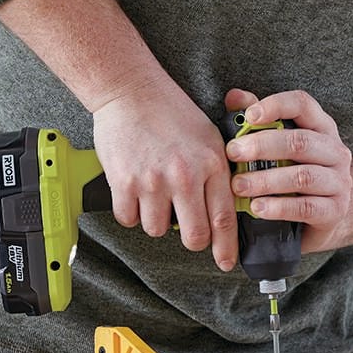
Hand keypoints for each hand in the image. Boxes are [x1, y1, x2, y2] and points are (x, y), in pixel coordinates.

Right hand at [92, 80, 238, 270]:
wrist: (131, 91)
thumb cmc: (172, 111)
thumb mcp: (210, 135)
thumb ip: (220, 170)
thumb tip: (229, 206)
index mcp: (212, 164)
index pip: (224, 219)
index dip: (226, 248)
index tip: (225, 262)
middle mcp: (185, 176)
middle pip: (194, 236)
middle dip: (192, 239)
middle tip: (185, 227)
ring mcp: (153, 181)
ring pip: (157, 229)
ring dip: (156, 219)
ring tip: (155, 194)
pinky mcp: (124, 182)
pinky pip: (128, 219)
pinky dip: (131, 212)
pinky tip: (135, 191)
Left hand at [223, 88, 352, 254]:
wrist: (323, 217)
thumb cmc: (293, 173)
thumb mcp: (278, 146)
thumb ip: (257, 120)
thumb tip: (234, 97)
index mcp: (321, 126)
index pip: (302, 104)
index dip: (276, 106)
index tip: (249, 116)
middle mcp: (335, 150)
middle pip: (300, 141)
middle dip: (262, 146)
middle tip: (233, 152)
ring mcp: (339, 181)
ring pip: (302, 176)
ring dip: (266, 180)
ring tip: (238, 185)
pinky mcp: (335, 210)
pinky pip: (306, 207)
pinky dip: (279, 207)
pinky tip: (257, 208)